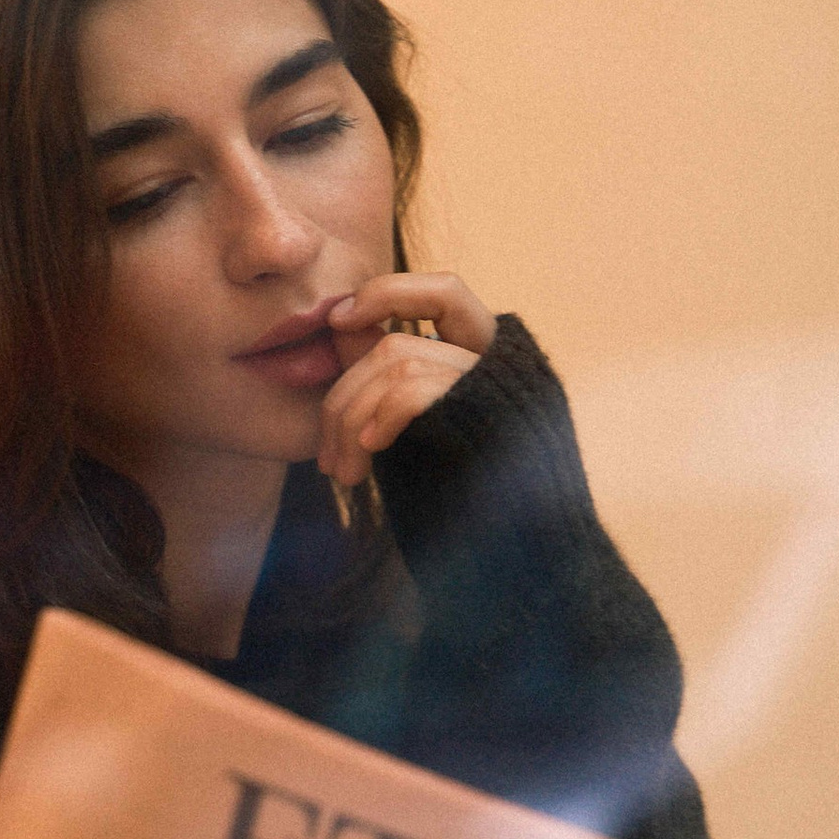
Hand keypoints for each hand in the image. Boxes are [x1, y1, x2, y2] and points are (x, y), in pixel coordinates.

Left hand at [316, 270, 496, 498]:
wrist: (512, 547)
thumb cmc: (461, 494)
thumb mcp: (416, 429)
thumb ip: (389, 375)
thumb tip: (343, 327)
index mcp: (485, 359)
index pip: (446, 292)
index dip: (390, 293)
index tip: (339, 319)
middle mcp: (499, 364)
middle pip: (396, 346)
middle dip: (344, 398)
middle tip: (326, 460)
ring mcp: (498, 386)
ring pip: (397, 362)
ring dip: (351, 420)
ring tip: (342, 474)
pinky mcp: (489, 414)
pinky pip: (416, 388)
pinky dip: (382, 415)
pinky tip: (370, 450)